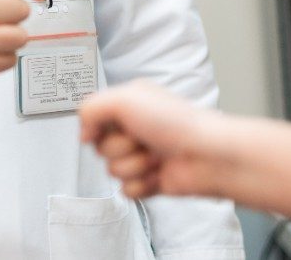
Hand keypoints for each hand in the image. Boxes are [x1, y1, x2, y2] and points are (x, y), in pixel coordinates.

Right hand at [79, 81, 226, 199]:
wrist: (206, 155)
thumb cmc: (175, 122)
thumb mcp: (124, 98)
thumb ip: (91, 108)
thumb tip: (83, 132)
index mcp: (130, 104)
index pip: (93, 119)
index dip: (98, 127)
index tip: (114, 126)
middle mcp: (135, 129)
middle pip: (100, 148)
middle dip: (120, 148)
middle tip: (142, 140)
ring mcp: (143, 156)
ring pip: (112, 171)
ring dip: (133, 166)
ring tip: (156, 157)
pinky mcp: (150, 181)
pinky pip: (126, 191)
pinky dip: (141, 185)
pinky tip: (158, 175)